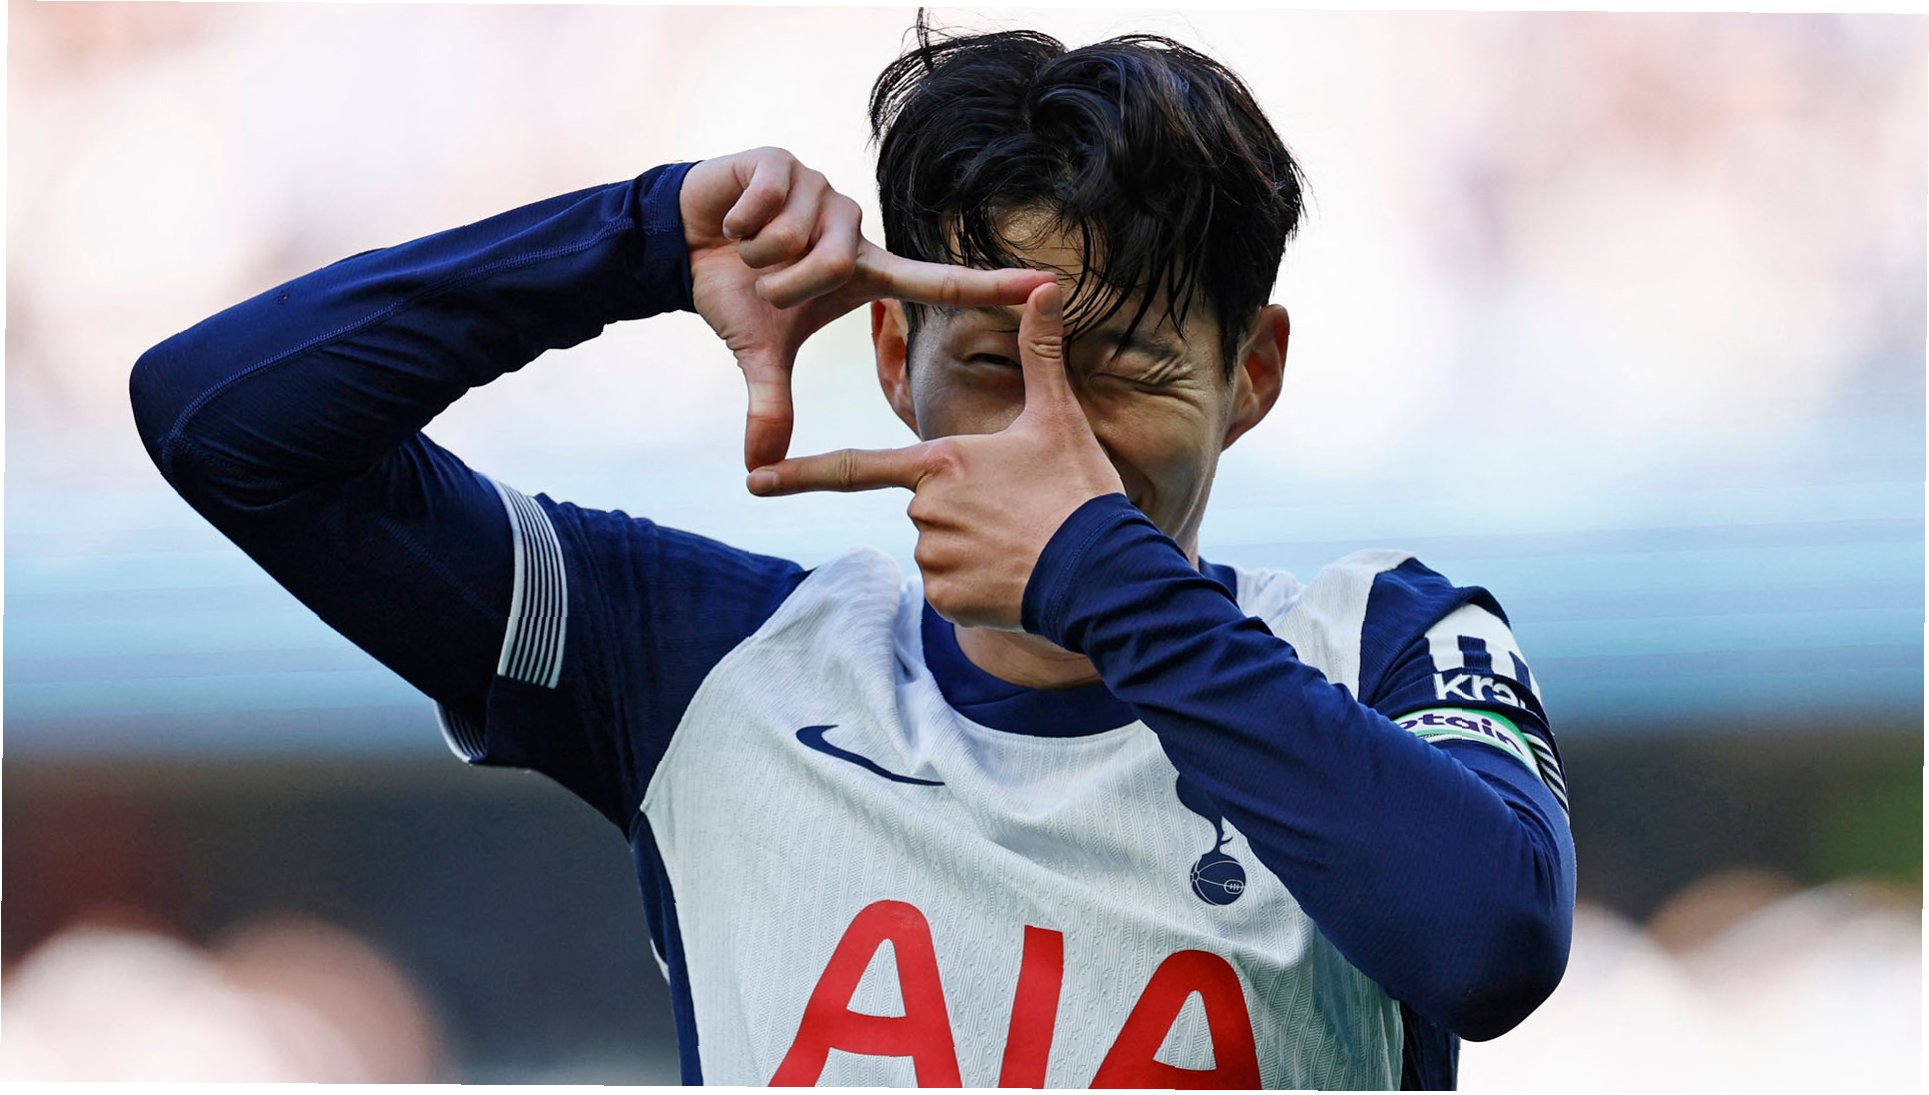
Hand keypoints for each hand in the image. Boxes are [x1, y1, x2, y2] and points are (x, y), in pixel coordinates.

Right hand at [679, 147, 1054, 469]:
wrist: (684, 240)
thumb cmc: (735, 291)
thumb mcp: (760, 351)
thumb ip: (772, 405)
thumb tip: (758, 468)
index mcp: (865, 271)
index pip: (940, 283)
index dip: (993, 287)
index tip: (1049, 285)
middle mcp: (854, 228)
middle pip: (831, 266)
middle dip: (781, 284)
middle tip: (763, 282)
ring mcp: (823, 190)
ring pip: (796, 238)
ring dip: (757, 254)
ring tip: (748, 247)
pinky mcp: (785, 162)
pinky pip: (766, 206)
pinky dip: (738, 223)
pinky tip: (733, 220)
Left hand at [745, 281, 1125, 630]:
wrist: (1103, 575)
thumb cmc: (1077, 494)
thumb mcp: (1058, 420)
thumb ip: (1041, 355)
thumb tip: (1046, 288)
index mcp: (940, 463)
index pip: (855, 467)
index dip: (800, 474)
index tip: (754, 482)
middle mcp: (925, 511)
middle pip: (924, 508)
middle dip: (961, 512)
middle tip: (1015, 514)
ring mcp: (932, 559)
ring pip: (937, 549)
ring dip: (970, 549)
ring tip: (1020, 545)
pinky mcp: (946, 601)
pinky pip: (949, 589)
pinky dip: (976, 586)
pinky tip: (1012, 578)